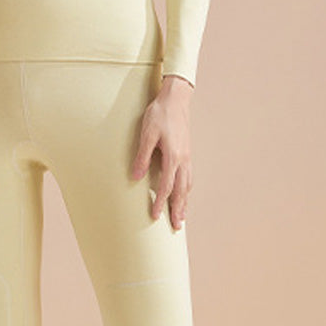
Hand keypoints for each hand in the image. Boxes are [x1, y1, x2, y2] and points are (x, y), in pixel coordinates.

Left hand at [129, 74, 194, 229]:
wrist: (176, 98)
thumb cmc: (159, 114)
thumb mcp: (147, 134)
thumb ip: (142, 156)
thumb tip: (136, 177)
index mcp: (173, 156)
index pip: (167, 186)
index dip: (161, 202)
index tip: (155, 216)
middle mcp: (183, 159)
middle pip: (181, 191)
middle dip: (178, 209)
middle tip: (177, 227)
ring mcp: (187, 156)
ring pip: (187, 185)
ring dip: (185, 202)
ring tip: (182, 215)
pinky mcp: (187, 152)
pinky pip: (189, 176)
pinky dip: (187, 189)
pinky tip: (184, 193)